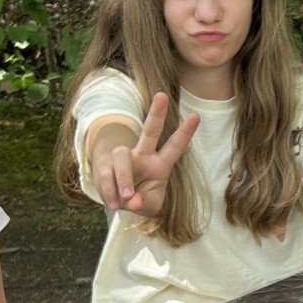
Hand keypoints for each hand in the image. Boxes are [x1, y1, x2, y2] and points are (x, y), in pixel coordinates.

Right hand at [93, 92, 201, 215]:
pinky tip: (115, 203)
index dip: (185, 133)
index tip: (196, 116)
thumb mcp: (149, 206)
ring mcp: (124, 159)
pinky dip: (110, 191)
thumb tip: (132, 200)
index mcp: (160, 164)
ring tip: (126, 198)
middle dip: (156, 114)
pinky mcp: (106, 167)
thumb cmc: (141, 199)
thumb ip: (144, 203)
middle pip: (149, 131)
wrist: (119, 202)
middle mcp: (143, 156)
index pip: (174, 147)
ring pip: (122, 154)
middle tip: (162, 96)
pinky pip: (106, 174)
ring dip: (123, 178)